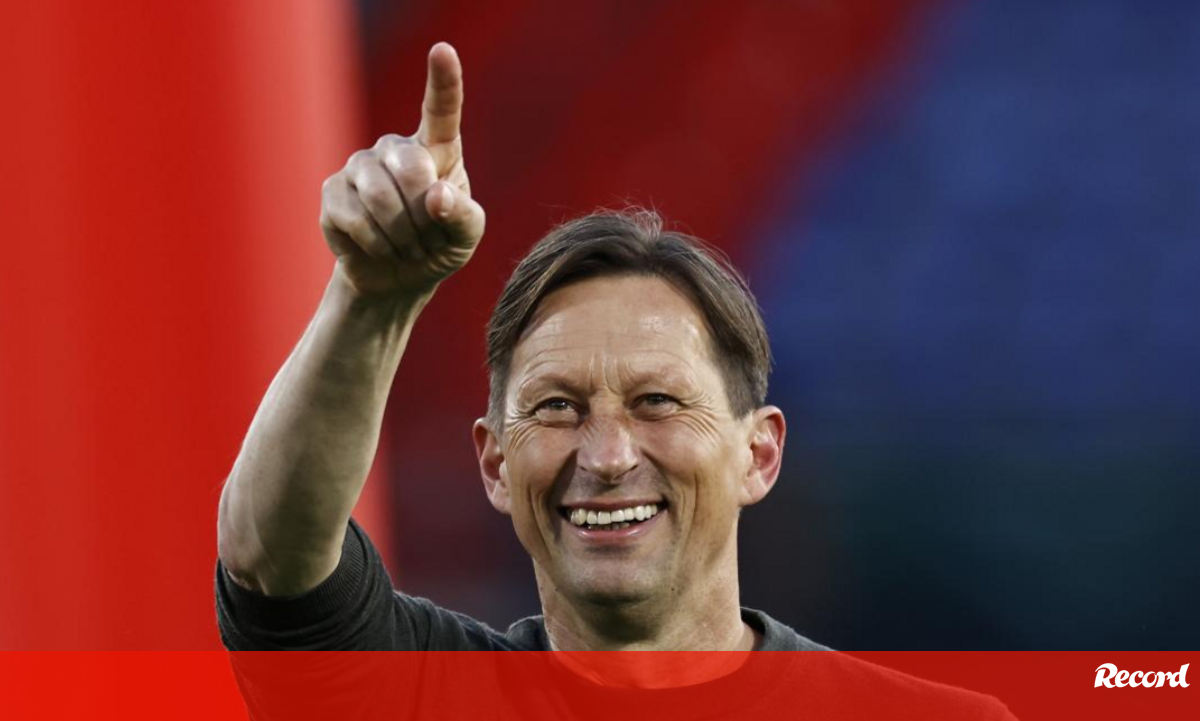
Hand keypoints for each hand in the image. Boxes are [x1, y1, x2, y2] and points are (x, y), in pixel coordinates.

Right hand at [319, 42, 484, 298]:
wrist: (398, 277)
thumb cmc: (439, 246)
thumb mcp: (466, 237)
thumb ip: (463, 215)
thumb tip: (436, 196)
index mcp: (436, 149)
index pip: (441, 109)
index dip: (443, 79)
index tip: (443, 50)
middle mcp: (395, 148)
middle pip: (410, 168)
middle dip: (423, 216)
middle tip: (430, 242)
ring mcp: (359, 166)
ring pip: (379, 196)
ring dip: (401, 235)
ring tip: (410, 250)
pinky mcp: (332, 192)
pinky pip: (354, 218)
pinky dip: (376, 244)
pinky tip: (383, 250)